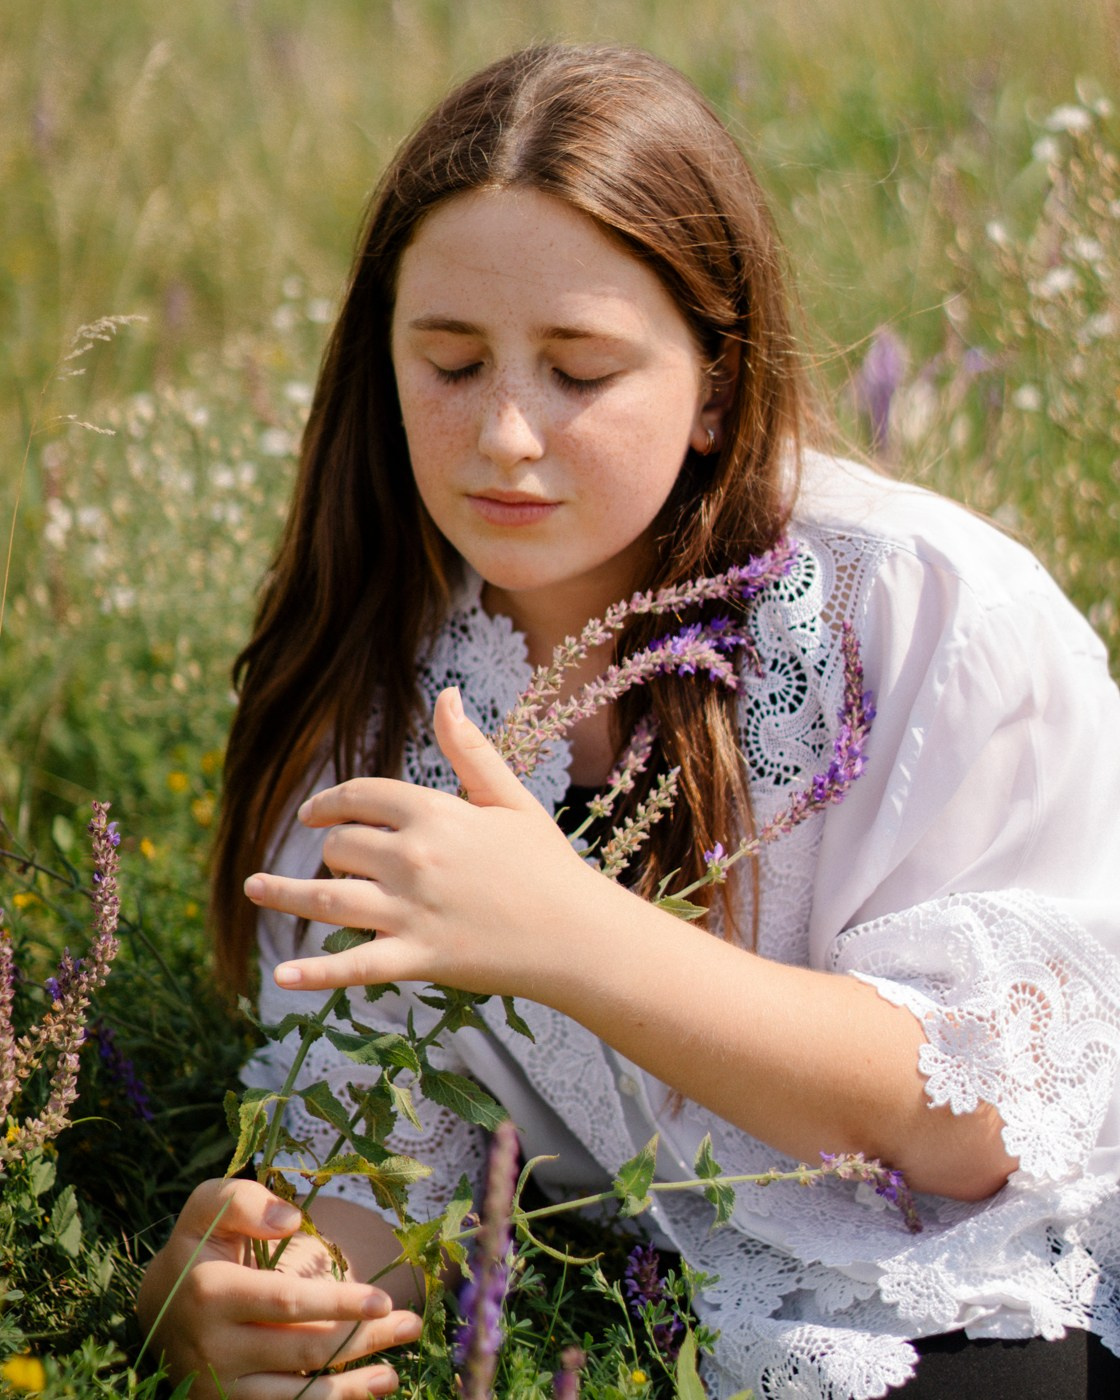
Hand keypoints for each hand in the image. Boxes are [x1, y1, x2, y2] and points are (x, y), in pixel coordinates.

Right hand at [136, 1179, 422, 1398]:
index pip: (287, 1303)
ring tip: (396, 1370)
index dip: (338, 1304)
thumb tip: (290, 1221)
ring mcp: (220, 1387)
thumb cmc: (195, 1247)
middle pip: (303, 1350)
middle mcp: (214, 1348)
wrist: (156, 1310)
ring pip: (298, 1392)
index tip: (383, 1299)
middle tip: (411, 1323)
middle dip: (362, 1338)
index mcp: (211, 1292)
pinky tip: (368, 1389)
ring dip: (354, 1385)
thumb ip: (244, 1201)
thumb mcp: (206, 1207)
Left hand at [244, 686, 613, 999]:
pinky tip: (280, 977)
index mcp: (436, 814)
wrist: (580, 936)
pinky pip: (354, 967)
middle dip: (332, 851)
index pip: (361, 797)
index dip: (331, 803)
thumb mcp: (510, 798)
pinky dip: (316, 973)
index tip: (314, 815)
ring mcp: (412, 911)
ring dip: (283, 893)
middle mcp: (415, 858)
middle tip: (336, 864)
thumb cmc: (548, 864)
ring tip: (253, 888)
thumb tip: (447, 694)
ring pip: (329, 898)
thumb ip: (470, 749)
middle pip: (341, 847)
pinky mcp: (418, 959)